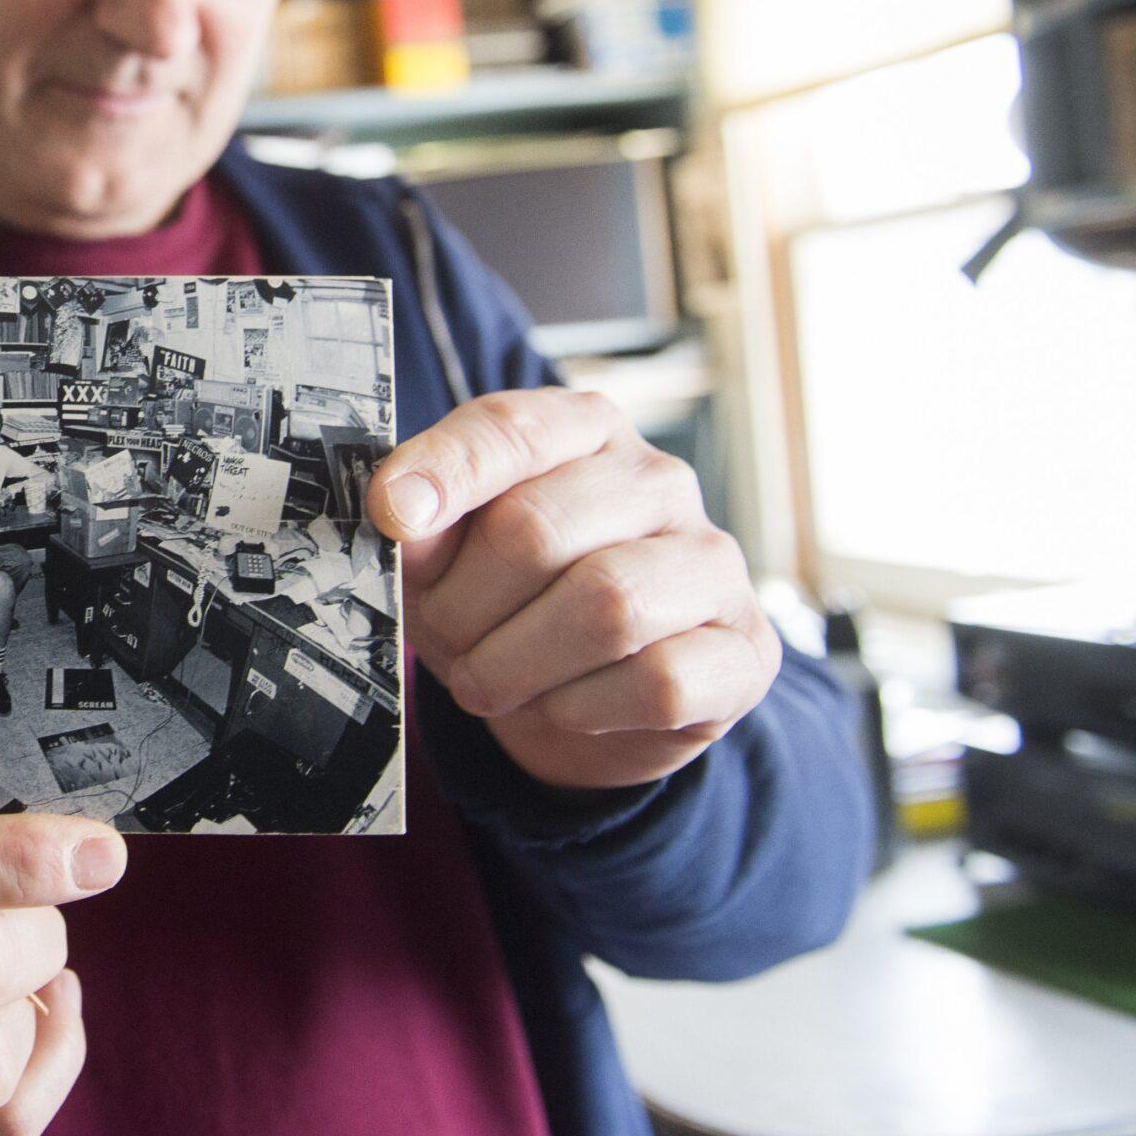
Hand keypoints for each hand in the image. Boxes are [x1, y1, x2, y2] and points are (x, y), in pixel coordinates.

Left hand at [367, 388, 779, 790]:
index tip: (389, 514)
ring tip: (488, 680)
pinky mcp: (745, 650)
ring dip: (515, 664)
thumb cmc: (505, 604)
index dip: (445, 471)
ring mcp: (713, 562)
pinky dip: (582, 708)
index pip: (511, 428)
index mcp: (582, 430)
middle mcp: (659, 481)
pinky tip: (561, 704)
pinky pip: (657, 682)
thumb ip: (423, 524)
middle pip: (536, 528)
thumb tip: (398, 511)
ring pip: (604, 607)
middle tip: (444, 639)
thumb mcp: (445, 557)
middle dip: (464, 605)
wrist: (580, 702)